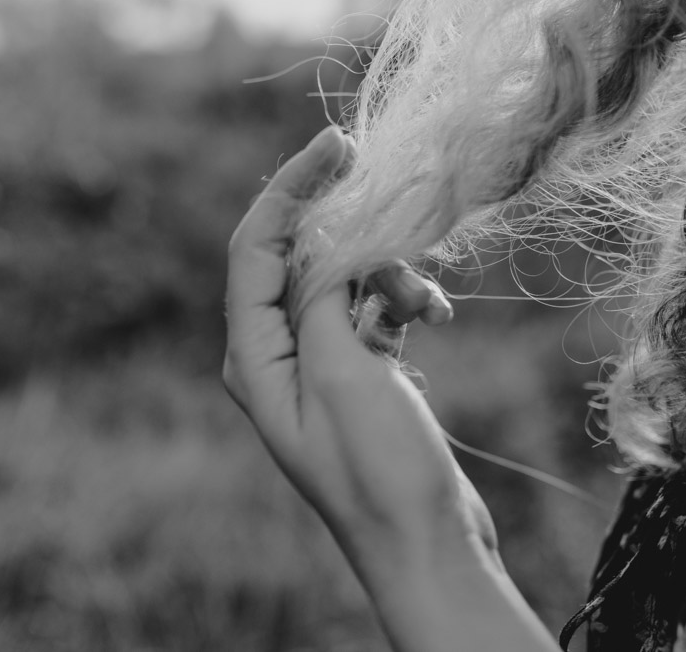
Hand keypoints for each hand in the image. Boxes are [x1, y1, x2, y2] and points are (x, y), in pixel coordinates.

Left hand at [223, 126, 494, 562]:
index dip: (290, 189)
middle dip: (350, 233)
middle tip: (394, 205)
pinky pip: (372, 313)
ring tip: (425, 303)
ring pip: (345, 282)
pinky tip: (434, 316)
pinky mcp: (360, 375)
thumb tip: (323, 238)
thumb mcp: (342, 371)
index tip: (337, 146)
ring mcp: (320, 366)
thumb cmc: (378, 468)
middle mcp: (275, 357)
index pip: (254, 248)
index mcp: (252, 357)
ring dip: (387, 277)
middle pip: (300, 259)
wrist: (426, 540)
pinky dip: (401, 303)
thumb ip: (321, 294)